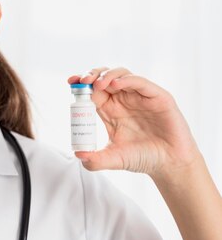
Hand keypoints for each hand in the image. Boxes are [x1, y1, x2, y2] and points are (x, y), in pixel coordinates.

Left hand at [67, 67, 201, 180]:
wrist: (169, 164)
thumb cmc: (142, 158)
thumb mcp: (113, 159)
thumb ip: (95, 160)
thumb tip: (77, 155)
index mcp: (111, 110)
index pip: (93, 91)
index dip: (82, 84)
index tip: (71, 82)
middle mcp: (124, 100)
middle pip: (105, 77)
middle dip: (92, 74)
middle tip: (82, 80)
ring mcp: (141, 97)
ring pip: (122, 75)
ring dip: (107, 75)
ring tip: (97, 83)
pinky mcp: (158, 97)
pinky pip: (141, 83)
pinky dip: (127, 80)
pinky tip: (116, 85)